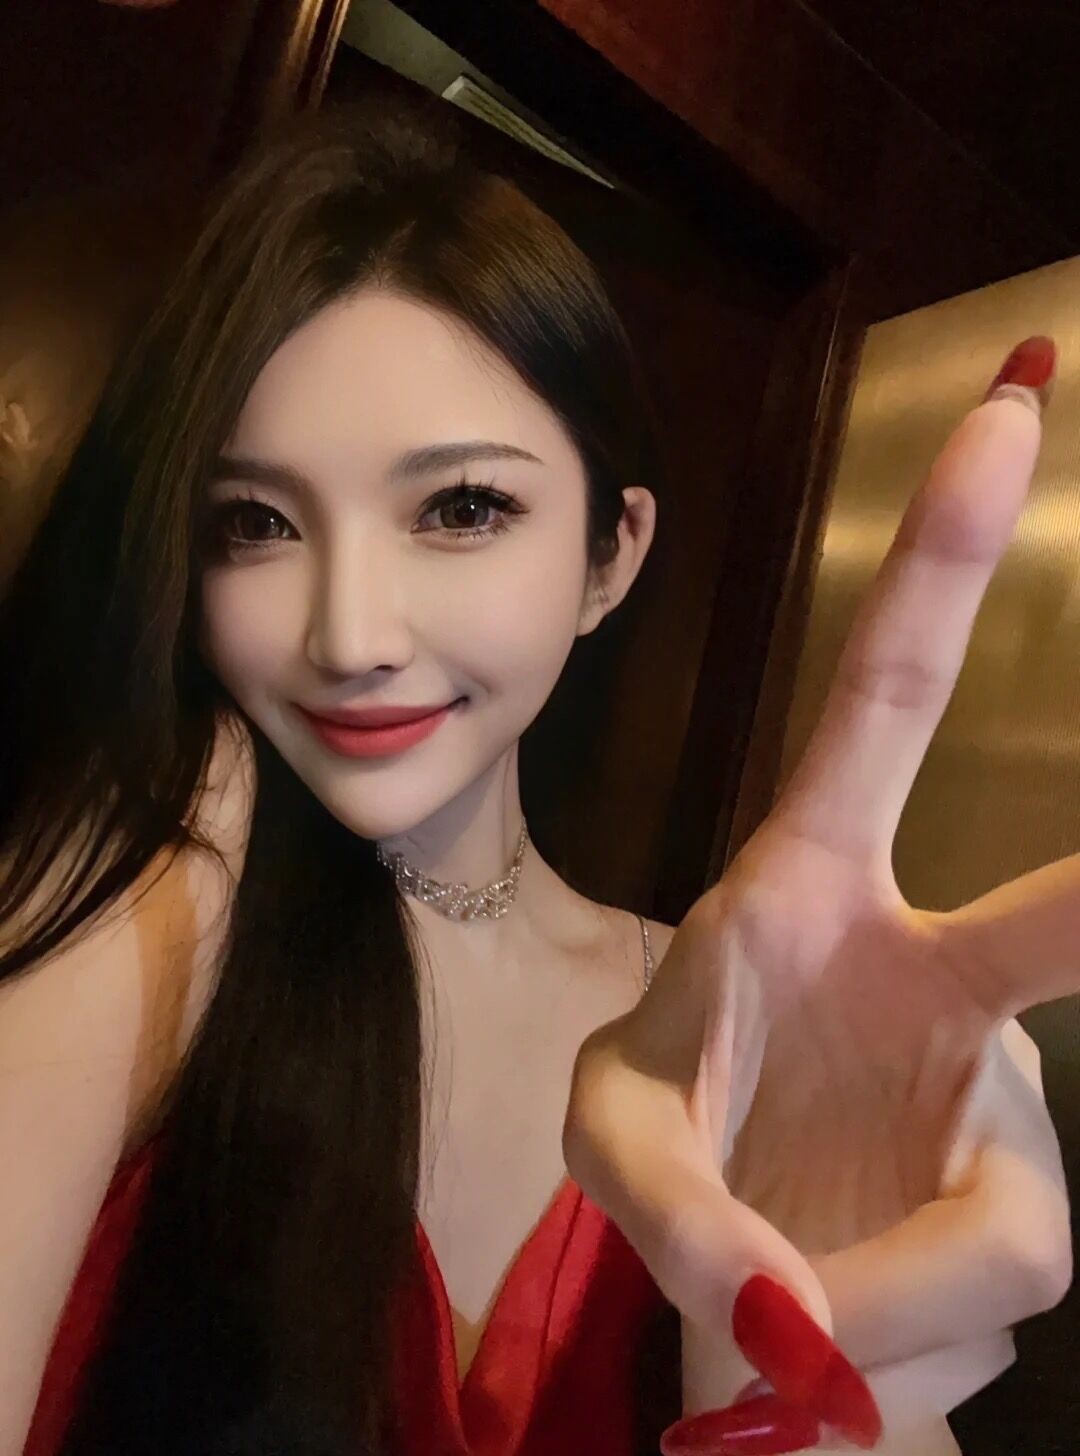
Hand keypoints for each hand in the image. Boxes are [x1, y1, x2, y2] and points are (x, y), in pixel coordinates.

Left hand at [563, 337, 1072, 1452]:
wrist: (746, 1291)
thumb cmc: (666, 1158)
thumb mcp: (611, 1145)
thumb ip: (671, 1206)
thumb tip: (795, 1316)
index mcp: (804, 893)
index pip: (879, 705)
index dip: (940, 566)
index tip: (1009, 416)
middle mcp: (929, 973)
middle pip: (1063, 910)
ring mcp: (996, 1098)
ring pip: (1010, 1224)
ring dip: (874, 1308)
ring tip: (792, 1341)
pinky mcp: (1024, 1215)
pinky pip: (993, 1303)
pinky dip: (892, 1352)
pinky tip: (844, 1352)